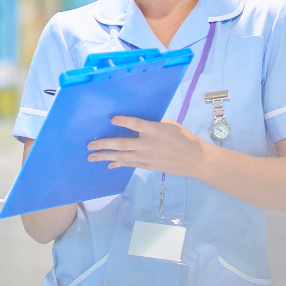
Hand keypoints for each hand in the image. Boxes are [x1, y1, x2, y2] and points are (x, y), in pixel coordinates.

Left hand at [86, 116, 212, 177]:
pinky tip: (108, 164)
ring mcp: (147, 157)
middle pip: (123, 144)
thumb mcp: (171, 125)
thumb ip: (154, 124)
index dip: (124, 122)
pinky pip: (130, 164)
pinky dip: (118, 164)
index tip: (112, 119)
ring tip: (91, 156)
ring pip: (123, 157)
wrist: (195, 160)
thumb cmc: (184, 138)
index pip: (137, 125)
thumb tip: (139, 124)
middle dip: (105, 144)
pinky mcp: (148, 166)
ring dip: (106, 156)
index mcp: (156, 130)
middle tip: (90, 144)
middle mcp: (149, 144)